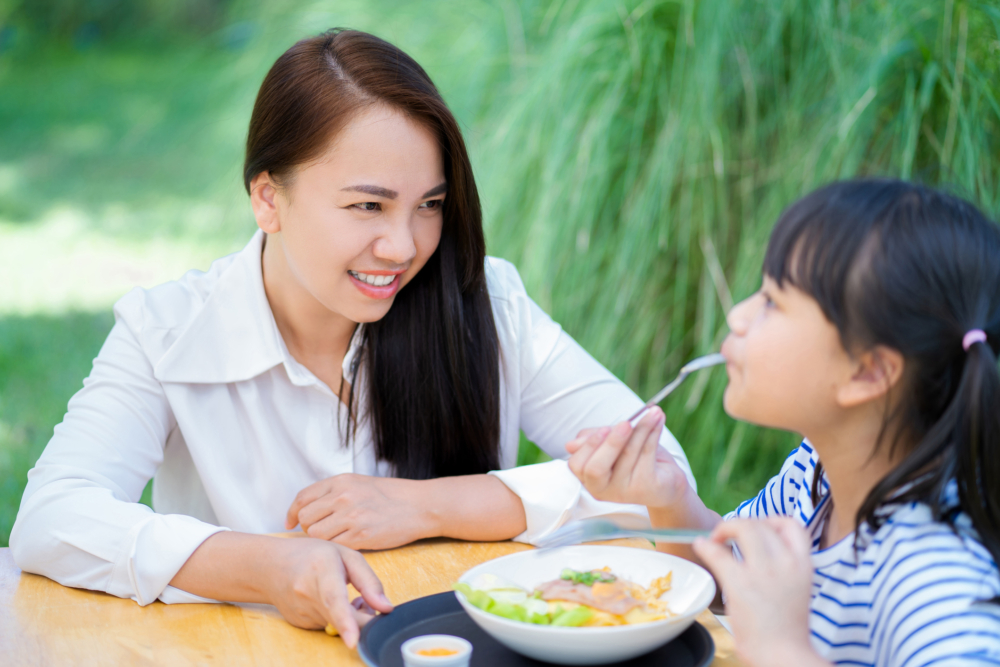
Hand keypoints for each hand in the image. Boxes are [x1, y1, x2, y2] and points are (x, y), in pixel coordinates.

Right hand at [266, 538, 393, 648]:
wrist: (270, 567)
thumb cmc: (312, 555)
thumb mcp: (346, 555)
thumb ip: (369, 581)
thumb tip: (386, 608)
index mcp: (322, 569)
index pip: (334, 600)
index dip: (346, 622)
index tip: (353, 640)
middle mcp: (308, 593)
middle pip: (342, 619)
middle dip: (363, 618)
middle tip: (365, 600)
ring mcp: (302, 612)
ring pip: (338, 626)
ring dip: (350, 617)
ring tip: (344, 594)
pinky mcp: (301, 624)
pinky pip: (329, 627)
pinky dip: (337, 619)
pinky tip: (330, 602)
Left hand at [285, 473, 430, 548]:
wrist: (418, 506)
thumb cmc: (390, 496)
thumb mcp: (358, 483)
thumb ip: (333, 492)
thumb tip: (307, 509)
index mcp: (341, 481)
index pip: (303, 498)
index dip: (292, 513)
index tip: (291, 522)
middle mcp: (343, 496)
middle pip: (306, 519)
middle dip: (308, 528)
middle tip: (321, 532)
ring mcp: (352, 516)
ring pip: (317, 535)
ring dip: (323, 540)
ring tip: (337, 538)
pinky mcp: (361, 536)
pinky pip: (335, 546)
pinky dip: (337, 548)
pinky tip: (348, 543)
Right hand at [565, 408, 689, 508]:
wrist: (667, 480)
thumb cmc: (635, 458)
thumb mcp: (612, 444)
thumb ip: (594, 439)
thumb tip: (570, 445)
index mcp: (589, 479)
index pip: (577, 465)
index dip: (588, 446)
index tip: (604, 429)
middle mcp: (603, 490)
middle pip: (596, 468)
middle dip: (611, 442)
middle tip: (626, 423)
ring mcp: (623, 492)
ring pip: (627, 454)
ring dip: (641, 428)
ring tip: (652, 412)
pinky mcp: (645, 489)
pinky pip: (647, 454)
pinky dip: (653, 432)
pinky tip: (658, 419)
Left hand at [693, 518, 828, 666]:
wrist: (782, 655)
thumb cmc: (786, 630)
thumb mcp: (797, 589)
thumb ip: (784, 567)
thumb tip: (759, 552)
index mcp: (803, 565)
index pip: (793, 525)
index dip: (772, 521)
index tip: (759, 527)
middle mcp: (786, 562)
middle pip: (761, 524)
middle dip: (741, 523)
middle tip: (729, 534)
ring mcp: (763, 571)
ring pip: (744, 527)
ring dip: (725, 528)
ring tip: (716, 539)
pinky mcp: (740, 583)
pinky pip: (718, 553)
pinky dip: (706, 546)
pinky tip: (701, 546)